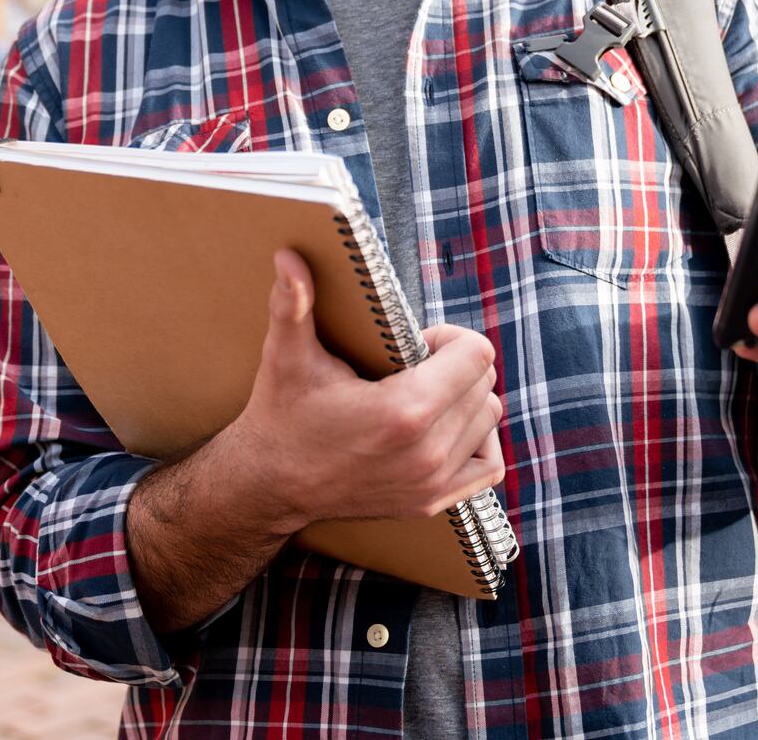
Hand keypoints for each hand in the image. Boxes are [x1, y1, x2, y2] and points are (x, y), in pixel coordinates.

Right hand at [232, 250, 506, 532]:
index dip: (449, 338)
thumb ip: (293, 304)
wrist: (268, 485)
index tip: (416, 344)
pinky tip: (443, 427)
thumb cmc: (281, 413)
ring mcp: (432, 482)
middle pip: (484, 383)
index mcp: (404, 411)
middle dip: (456, 365)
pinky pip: (489, 466)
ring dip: (466, 399)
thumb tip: (289, 254)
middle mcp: (427, 451)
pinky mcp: (431, 503)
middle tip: (414, 367)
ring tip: (424, 394)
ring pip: (488, 418)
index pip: (476, 354)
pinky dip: (476, 440)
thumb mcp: (286, 356)